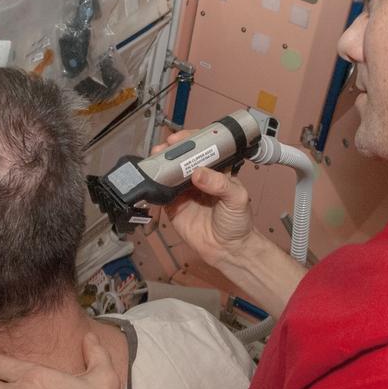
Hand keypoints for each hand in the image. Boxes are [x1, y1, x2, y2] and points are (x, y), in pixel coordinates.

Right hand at [156, 131, 257, 270]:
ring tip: (153, 159)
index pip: (202, 148)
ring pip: (169, 172)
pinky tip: (150, 178)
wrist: (227, 250)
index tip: (180, 138)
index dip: (190, 140)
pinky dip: (154, 184)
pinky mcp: (173, 205)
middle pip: (182, 157)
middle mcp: (198, 177)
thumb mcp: (237, 198)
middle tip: (163, 149)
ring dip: (159, 164)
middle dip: (170, 150)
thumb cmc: (237, 221)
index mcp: (216, 169)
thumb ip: (220, 184)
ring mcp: (184, 190)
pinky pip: (161, 192)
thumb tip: (198, 173)